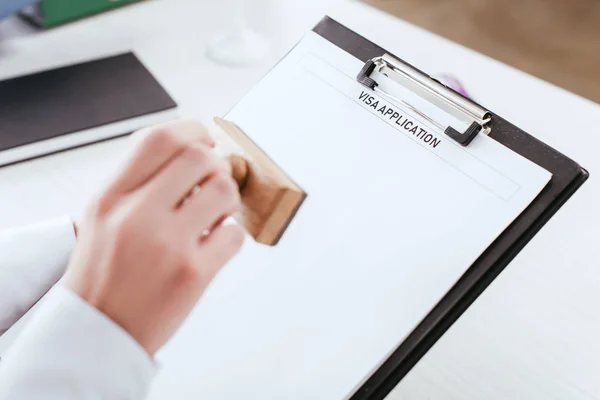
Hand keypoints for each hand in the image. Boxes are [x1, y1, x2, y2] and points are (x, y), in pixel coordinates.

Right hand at [64, 120, 244, 354]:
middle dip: (215, 164)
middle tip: (212, 182)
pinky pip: (234, 234)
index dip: (192, 131)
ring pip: (224, 189)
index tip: (204, 141)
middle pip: (198, 156)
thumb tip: (190, 151)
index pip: (159, 139)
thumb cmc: (102, 274)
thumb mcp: (101, 218)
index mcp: (110, 198)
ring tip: (214, 214)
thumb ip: (138, 182)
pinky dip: (230, 235)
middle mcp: (137, 215)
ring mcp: (167, 245)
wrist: (96, 334)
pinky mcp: (193, 274)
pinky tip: (213, 245)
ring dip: (228, 198)